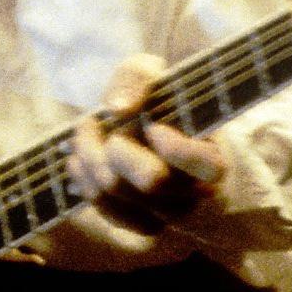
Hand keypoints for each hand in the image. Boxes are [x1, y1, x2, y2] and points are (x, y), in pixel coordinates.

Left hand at [52, 55, 226, 270]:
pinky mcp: (139, 222)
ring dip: (89, 155)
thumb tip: (118, 109)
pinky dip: (83, 179)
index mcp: (214, 154)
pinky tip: (78, 158)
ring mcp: (168, 212)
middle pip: (152, 181)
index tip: (154, 126)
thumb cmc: (158, 94)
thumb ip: (138, 77)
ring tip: (85, 129)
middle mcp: (197, 192)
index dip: (177, 149)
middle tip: (98, 121)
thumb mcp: (153, 69)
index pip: (210, 168)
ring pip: (117, 191)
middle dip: (115, 146)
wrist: (149, 119)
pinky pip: (104, 209)